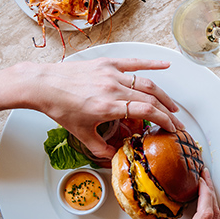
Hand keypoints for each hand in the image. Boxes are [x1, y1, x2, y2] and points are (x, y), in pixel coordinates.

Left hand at [27, 58, 183, 157]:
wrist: (43, 85)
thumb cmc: (59, 107)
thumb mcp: (79, 133)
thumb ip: (99, 147)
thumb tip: (113, 156)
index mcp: (107, 107)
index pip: (146, 112)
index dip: (163, 120)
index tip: (171, 128)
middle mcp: (112, 89)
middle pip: (150, 99)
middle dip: (168, 112)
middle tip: (177, 122)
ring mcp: (111, 74)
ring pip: (146, 83)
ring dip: (163, 95)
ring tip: (172, 105)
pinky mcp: (107, 63)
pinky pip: (134, 62)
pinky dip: (152, 63)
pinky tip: (165, 65)